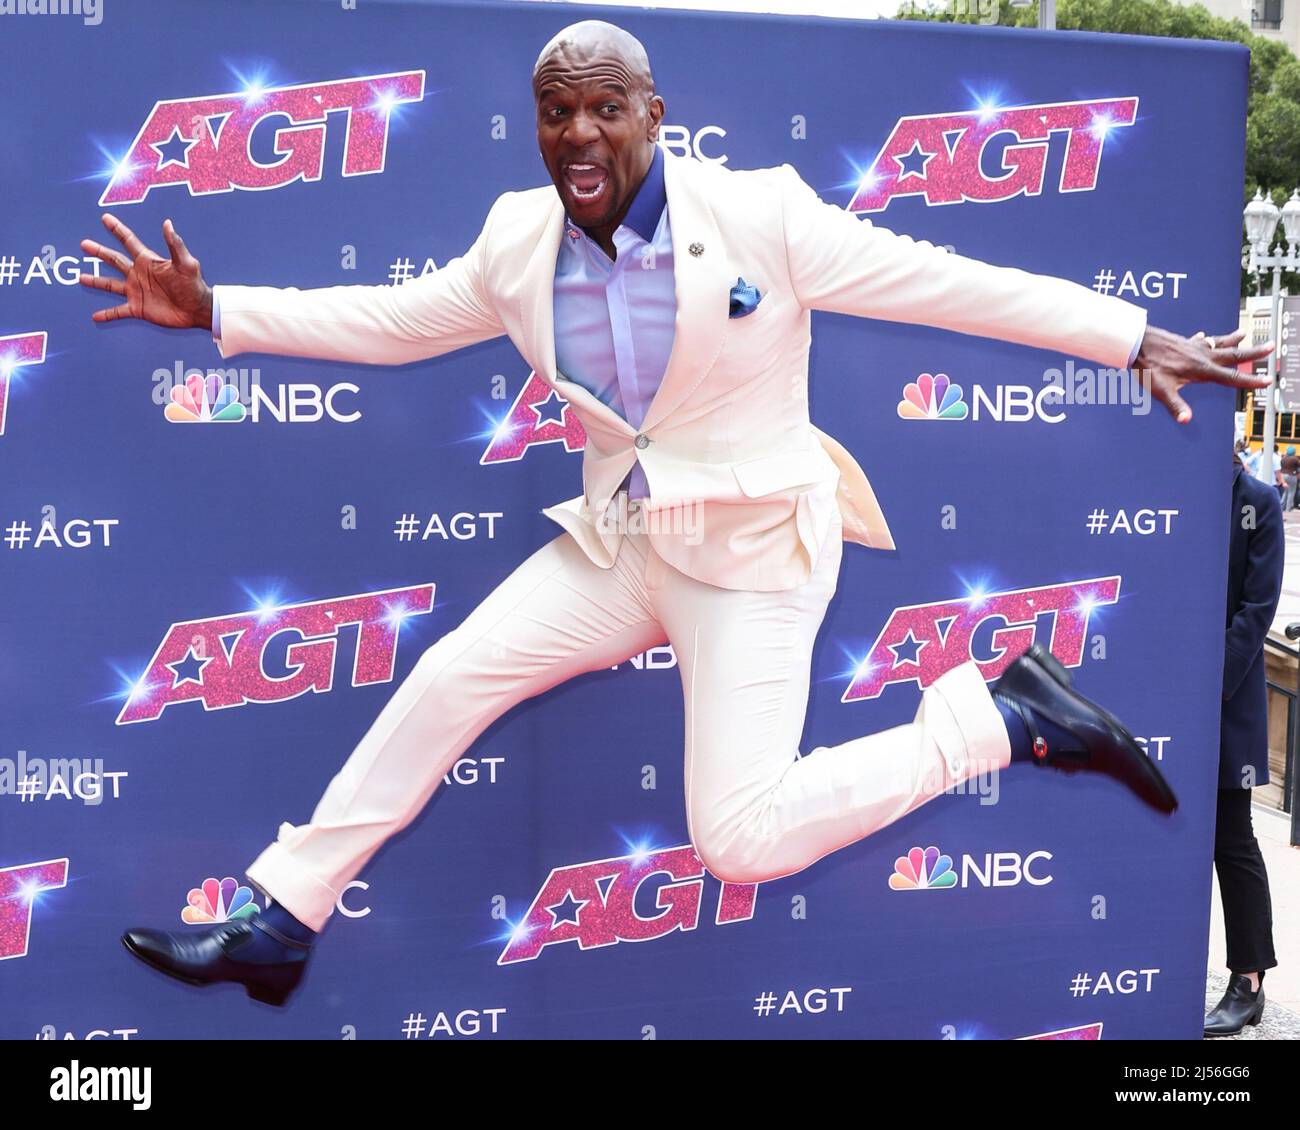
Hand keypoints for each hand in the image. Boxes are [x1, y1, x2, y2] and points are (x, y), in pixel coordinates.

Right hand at [79, 213, 212, 329]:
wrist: (197, 309)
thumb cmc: (194, 284)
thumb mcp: (186, 263)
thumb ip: (175, 244)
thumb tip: (167, 223)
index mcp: (148, 261)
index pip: (129, 241)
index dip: (117, 229)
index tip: (105, 218)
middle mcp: (138, 274)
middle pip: (114, 260)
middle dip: (99, 252)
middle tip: (83, 244)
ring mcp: (136, 292)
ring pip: (110, 285)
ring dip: (96, 281)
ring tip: (81, 278)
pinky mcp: (138, 309)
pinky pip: (118, 311)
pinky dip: (107, 314)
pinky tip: (95, 317)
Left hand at [1134, 325, 1273, 423]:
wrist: (1135, 344)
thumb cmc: (1148, 368)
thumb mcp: (1161, 390)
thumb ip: (1175, 405)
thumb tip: (1186, 419)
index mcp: (1201, 369)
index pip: (1231, 377)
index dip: (1250, 381)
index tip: (1267, 381)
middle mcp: (1202, 356)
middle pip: (1234, 355)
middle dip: (1254, 352)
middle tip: (1272, 345)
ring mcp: (1193, 347)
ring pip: (1219, 343)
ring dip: (1232, 339)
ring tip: (1244, 333)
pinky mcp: (1183, 342)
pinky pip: (1200, 340)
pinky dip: (1207, 338)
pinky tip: (1205, 336)